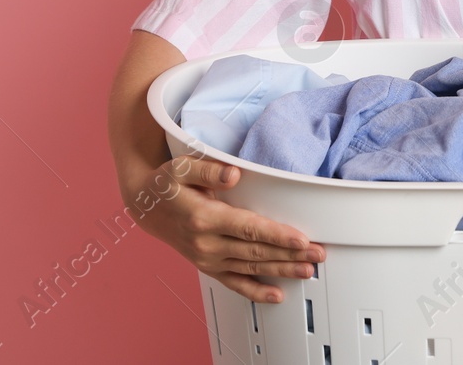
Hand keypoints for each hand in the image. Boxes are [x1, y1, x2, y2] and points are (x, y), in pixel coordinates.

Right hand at [126, 155, 325, 303]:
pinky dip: (256, 292)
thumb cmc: (166, 184)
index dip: (277, 235)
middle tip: (317, 254)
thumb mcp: (182, 167)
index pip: (249, 228)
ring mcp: (207, 258)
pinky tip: (276, 295)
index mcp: (204, 217)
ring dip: (281, 271)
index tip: (301, 239)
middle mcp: (206, 243)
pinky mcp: (208, 266)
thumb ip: (209, 169)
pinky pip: (234, 283)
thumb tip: (234, 174)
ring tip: (307, 270)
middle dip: (290, 254)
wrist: (146, 206)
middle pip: (256, 252)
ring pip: (251, 268)